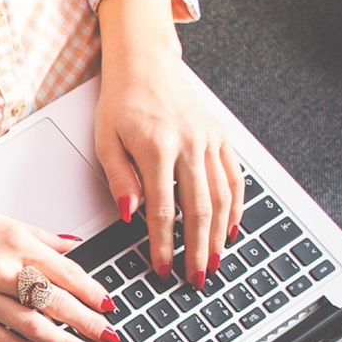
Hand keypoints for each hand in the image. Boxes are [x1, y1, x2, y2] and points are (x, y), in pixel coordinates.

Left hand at [94, 0, 244, 287]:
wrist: (146, 63)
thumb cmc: (121, 102)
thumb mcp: (106, 140)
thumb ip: (119, 179)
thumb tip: (130, 215)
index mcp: (157, 148)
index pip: (163, 210)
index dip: (163, 245)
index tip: (162, 268)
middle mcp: (190, 144)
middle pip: (199, 209)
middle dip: (198, 250)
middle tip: (197, 278)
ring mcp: (210, 140)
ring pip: (222, 197)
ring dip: (220, 235)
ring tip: (215, 262)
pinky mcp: (221, 136)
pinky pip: (234, 177)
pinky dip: (236, 206)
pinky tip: (231, 229)